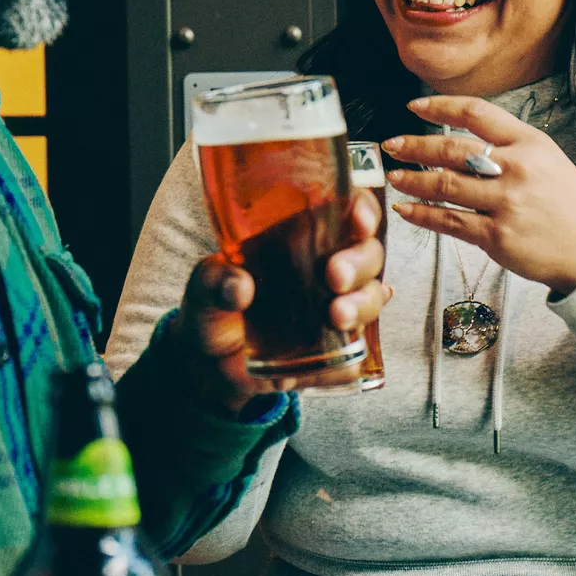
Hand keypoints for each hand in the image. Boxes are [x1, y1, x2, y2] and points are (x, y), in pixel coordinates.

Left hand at [176, 187, 388, 412]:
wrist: (209, 365)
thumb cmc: (212, 309)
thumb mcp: (203, 286)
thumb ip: (214, 280)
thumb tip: (240, 287)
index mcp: (302, 237)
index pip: (346, 210)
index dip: (362, 210)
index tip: (358, 220)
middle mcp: (327, 267)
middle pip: (368, 253)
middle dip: (359, 263)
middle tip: (335, 276)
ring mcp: (335, 307)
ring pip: (373, 297)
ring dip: (363, 305)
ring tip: (336, 317)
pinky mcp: (334, 348)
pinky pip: (356, 350)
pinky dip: (350, 356)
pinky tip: (343, 359)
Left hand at [384, 95, 575, 296]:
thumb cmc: (568, 203)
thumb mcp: (548, 158)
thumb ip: (509, 144)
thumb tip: (462, 134)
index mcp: (529, 143)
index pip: (476, 113)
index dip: (440, 107)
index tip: (415, 107)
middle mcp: (516, 169)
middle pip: (453, 150)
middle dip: (415, 145)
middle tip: (392, 144)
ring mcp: (506, 203)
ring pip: (444, 186)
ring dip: (413, 179)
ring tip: (394, 176)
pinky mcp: (496, 236)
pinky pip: (449, 222)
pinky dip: (422, 214)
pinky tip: (405, 208)